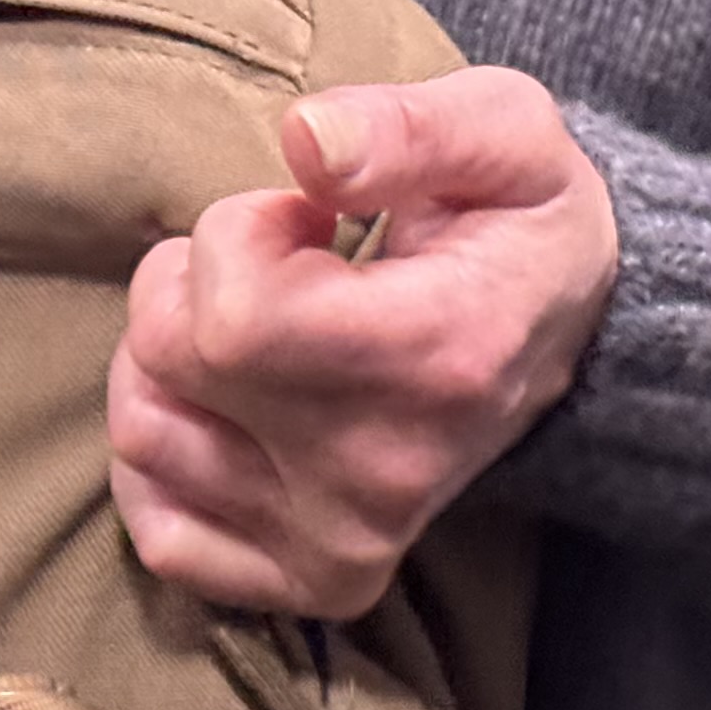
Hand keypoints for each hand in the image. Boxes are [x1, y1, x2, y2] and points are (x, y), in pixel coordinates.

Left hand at [109, 65, 615, 619]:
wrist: (566, 336)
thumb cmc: (517, 221)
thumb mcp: (502, 132)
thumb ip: (405, 126)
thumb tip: (304, 138)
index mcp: (433, 360)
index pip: (227, 316)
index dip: (239, 235)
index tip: (308, 221)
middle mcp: (380, 476)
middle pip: (169, 363)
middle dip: (191, 284)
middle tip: (273, 268)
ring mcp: (341, 544)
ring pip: (144, 438)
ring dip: (165, 365)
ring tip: (251, 334)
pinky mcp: (312, 583)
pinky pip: (162, 536)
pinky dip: (164, 466)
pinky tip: (224, 411)